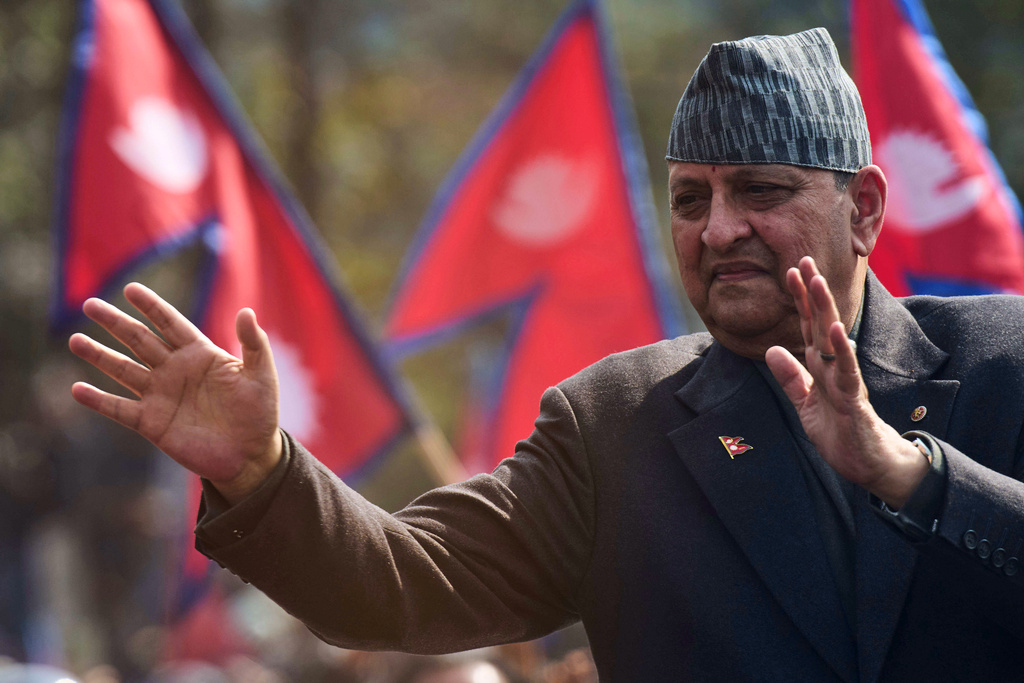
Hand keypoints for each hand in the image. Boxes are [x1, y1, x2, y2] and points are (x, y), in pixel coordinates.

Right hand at [69, 283, 282, 503]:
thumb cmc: (259, 413)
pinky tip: (78, 389)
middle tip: (90, 304)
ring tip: (75, 340)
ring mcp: (161, 395)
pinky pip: (120, 408)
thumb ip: (254, 344)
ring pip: (124, 370)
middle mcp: (175, 370)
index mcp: (200, 353)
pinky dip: (99, 401)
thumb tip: (246, 311)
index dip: (152, 306)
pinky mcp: (152, 422)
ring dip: (99, 356)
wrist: (250, 455)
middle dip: (115, 323)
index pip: (170, 323)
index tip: (130, 289)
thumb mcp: (262, 376)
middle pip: (140, 340)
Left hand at [764, 257, 927, 507]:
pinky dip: (842, 353)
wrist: (868, 463)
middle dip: (812, 292)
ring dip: (825, 311)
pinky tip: (838, 332)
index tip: (790, 270)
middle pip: (820, 323)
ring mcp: (845, 381)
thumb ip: (791, 377)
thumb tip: (771, 349)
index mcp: (822, 366)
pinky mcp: (854, 401)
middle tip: (804, 259)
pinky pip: (848, 373)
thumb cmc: (840, 431)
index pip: (808, 326)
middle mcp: (834, 367)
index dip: (799, 300)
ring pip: (833, 341)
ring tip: (817, 283)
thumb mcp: (806, 402)